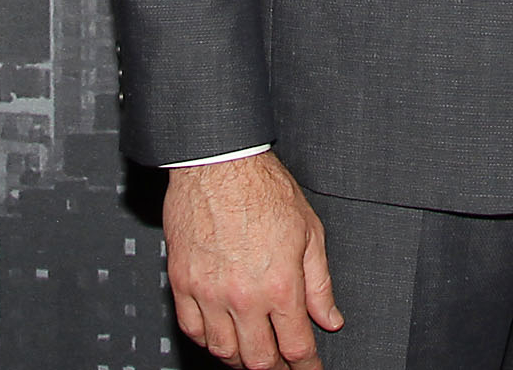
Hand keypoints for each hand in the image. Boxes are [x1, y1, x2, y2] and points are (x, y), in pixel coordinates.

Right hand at [163, 152, 342, 367]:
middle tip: (284, 365)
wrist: (218, 163)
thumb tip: (330, 318)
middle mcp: (244, 295)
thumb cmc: (262, 188)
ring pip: (224, 351)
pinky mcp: (182, 283)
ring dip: (241, 359)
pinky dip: (208, 340)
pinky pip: (192, 329)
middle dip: (276, 369)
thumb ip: (320, 283)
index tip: (309, 369)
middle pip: (259, 359)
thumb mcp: (309, 232)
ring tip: (253, 353)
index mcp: (281, 284)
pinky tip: (221, 336)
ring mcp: (209, 292)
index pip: (296, 347)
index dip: (306, 366)